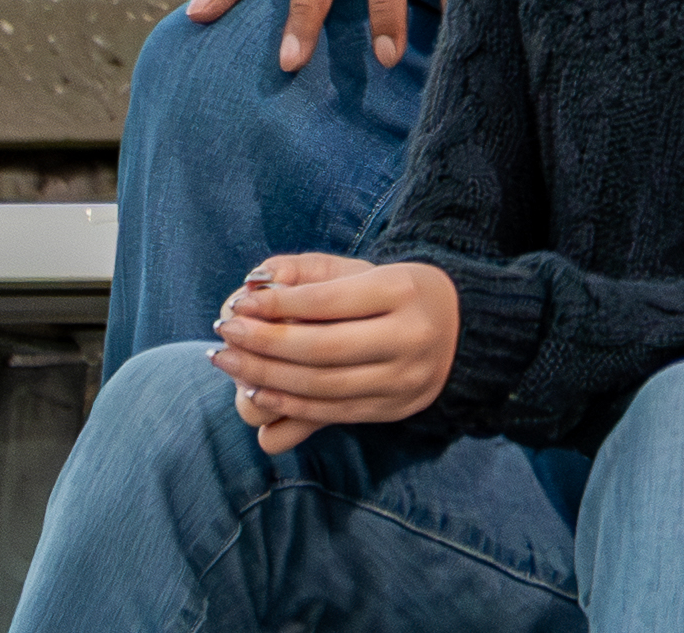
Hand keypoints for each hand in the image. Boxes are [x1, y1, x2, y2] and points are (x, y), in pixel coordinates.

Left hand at [210, 254, 458, 450]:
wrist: (458, 331)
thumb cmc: (395, 293)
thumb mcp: (362, 271)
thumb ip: (307, 273)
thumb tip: (254, 286)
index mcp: (404, 290)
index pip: (328, 301)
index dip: (277, 306)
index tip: (239, 305)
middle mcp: (411, 336)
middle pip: (321, 349)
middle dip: (263, 344)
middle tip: (225, 335)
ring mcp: (404, 378)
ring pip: (320, 386)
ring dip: (265, 376)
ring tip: (229, 361)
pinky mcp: (393, 409)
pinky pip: (330, 413)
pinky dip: (287, 404)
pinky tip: (257, 389)